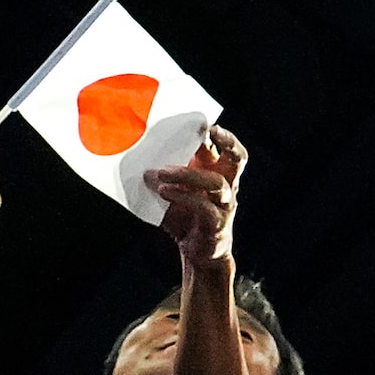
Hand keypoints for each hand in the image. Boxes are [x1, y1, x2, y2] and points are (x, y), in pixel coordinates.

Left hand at [146, 125, 244, 270]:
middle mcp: (226, 187)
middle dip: (229, 143)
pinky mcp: (217, 224)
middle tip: (212, 132)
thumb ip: (162, 174)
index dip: (219, 134)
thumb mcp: (172, 190)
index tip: (206, 123)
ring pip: (217, 182)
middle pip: (238, 159)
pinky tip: (165, 193)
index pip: (224, 148)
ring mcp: (225, 205)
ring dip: (188, 174)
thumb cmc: (184, 217)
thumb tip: (136, 157)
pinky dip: (183, 197)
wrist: (196, 252)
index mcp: (216, 173)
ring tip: (161, 173)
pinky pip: (204, 206)